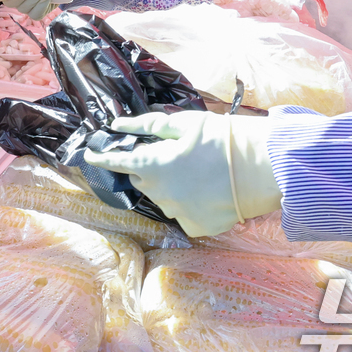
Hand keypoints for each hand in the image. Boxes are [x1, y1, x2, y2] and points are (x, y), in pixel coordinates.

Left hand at [83, 110, 279, 237]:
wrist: (261, 168)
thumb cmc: (221, 138)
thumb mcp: (184, 124)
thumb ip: (147, 125)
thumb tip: (117, 125)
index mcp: (152, 166)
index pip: (117, 162)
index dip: (102, 158)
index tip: (90, 155)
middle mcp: (159, 194)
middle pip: (142, 180)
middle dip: (148, 168)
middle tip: (172, 155)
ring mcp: (177, 214)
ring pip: (163, 198)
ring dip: (169, 186)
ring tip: (196, 173)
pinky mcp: (195, 227)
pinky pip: (183, 214)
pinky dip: (188, 204)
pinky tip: (206, 192)